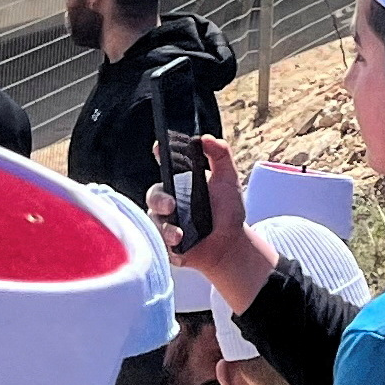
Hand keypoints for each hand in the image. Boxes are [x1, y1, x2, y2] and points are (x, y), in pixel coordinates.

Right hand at [151, 132, 279, 314]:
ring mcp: (165, 222)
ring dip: (165, 228)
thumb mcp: (228, 180)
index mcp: (180, 182)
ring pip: (155, 222)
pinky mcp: (165, 244)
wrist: (230, 244)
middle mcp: (169, 200)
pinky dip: (168, 245)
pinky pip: (159, 244)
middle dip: (159, 200)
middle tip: (171, 205)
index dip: (161, 154)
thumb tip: (206, 138)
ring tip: (178, 235)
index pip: (166, 165)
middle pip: (154, 195)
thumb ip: (220, 156)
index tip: (160, 148)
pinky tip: (179, 246)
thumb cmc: (227, 210)